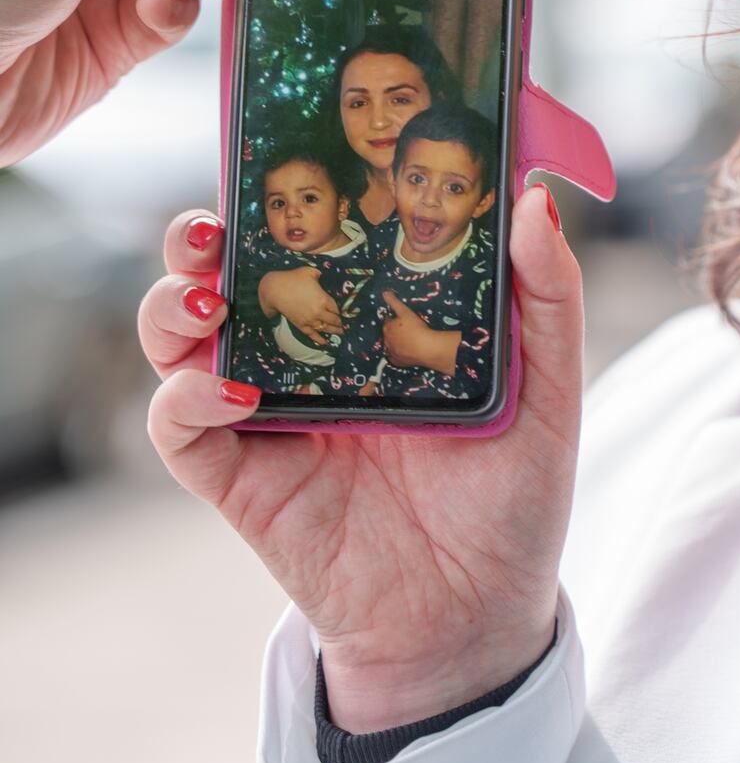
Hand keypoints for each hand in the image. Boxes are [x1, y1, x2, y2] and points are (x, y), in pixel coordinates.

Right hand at [139, 187, 581, 732]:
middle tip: (216, 225)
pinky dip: (183, 399)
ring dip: (171, 304)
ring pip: (177, 337)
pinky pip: (176, 426)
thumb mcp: (546, 389)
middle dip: (200, 236)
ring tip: (208, 299)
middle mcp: (302, 354)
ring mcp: (263, 413)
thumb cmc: (509, 494)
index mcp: (365, 318)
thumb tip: (533, 200)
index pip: (304, 234)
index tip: (280, 149)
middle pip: (223, 272)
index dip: (278, 191)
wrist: (476, 613)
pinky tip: (232, 394)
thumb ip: (545, 297)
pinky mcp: (238, 476)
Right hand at [258, 267, 341, 344]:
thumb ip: (320, 274)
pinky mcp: (300, 325)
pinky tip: (326, 342)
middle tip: (346, 325)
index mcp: (323, 299)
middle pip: (334, 320)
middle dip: (341, 323)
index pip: (337, 308)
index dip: (342, 312)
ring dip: (334, 331)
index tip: (347, 314)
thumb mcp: (309, 271)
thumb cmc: (292, 278)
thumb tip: (324, 275)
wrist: (275, 290)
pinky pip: (312, 334)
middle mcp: (318, 312)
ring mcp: (309, 320)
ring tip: (341, 333)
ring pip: (325, 328)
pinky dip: (320, 339)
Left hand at [381, 289, 459, 374]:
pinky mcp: (398, 362)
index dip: (393, 320)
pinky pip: (395, 358)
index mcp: (387, 328)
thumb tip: (384, 292)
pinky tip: (404, 353)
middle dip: (393, 332)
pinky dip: (398, 355)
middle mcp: (387, 341)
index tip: (400, 320)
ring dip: (395, 343)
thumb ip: (394, 302)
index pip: (387, 322)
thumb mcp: (405, 312)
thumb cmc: (416, 328)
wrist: (426, 348)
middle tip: (405, 330)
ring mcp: (392, 353)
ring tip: (406, 341)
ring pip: (391, 346)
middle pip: (388, 334)